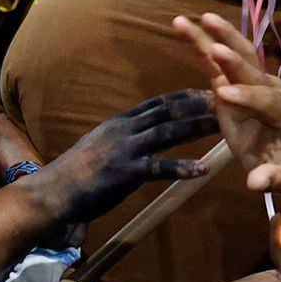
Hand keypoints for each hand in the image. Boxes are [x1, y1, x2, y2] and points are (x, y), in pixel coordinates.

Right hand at [31, 89, 218, 223]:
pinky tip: (203, 170)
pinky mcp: (124, 173)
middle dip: (198, 105)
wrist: (54, 190)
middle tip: (227, 101)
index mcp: (119, 122)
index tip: (209, 92)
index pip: (159, 102)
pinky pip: (159, 168)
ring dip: (197, 127)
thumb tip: (143, 136)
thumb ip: (123, 138)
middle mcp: (123, 129)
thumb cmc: (77, 172)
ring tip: (223, 126)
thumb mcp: (101, 146)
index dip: (186, 96)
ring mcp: (124, 149)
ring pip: (167, 132)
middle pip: (168, 111)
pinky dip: (182, 168)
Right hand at [173, 12, 280, 191]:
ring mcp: (253, 80)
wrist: (278, 152)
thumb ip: (272, 178)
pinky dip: (201, 41)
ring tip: (201, 19)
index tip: (223, 94)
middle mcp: (274, 89)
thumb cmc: (280, 165)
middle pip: (255, 71)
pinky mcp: (233, 77)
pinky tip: (182, 25)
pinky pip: (216, 59)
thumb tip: (255, 183)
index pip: (269, 101)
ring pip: (240, 53)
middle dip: (234, 61)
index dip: (248, 97)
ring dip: (222, 35)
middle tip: (216, 50)